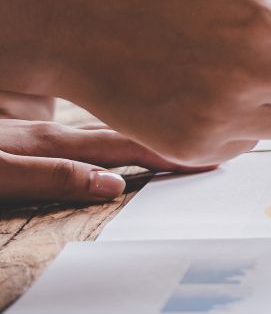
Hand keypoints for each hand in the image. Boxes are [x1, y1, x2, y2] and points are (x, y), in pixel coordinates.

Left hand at [0, 120, 205, 205]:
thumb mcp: (0, 174)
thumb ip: (54, 176)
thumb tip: (114, 185)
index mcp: (53, 142)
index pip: (126, 147)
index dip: (168, 153)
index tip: (207, 157)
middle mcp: (55, 131)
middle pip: (126, 133)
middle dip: (167, 139)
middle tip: (206, 143)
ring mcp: (42, 130)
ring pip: (108, 129)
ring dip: (143, 134)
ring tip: (172, 134)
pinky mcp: (28, 134)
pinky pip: (88, 132)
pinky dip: (115, 134)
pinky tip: (114, 133)